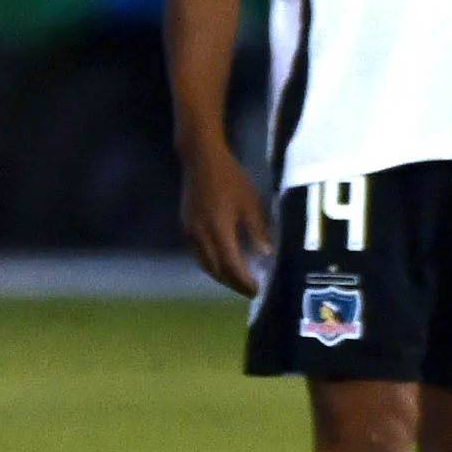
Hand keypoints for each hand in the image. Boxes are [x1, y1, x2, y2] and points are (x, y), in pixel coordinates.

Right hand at [178, 139, 270, 296]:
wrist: (201, 160)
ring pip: (204, 263)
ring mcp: (190, 232)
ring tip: (236, 281)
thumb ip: (258, 231)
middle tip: (249, 291)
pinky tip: (221, 262)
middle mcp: (201, 236)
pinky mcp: (186, 227)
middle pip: (215, 269)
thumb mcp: (251, 203)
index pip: (231, 265)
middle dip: (232, 283)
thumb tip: (266, 254)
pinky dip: (211, 263)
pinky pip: (198, 253)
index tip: (257, 290)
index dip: (244, 281)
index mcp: (219, 230)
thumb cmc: (231, 178)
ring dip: (220, 276)